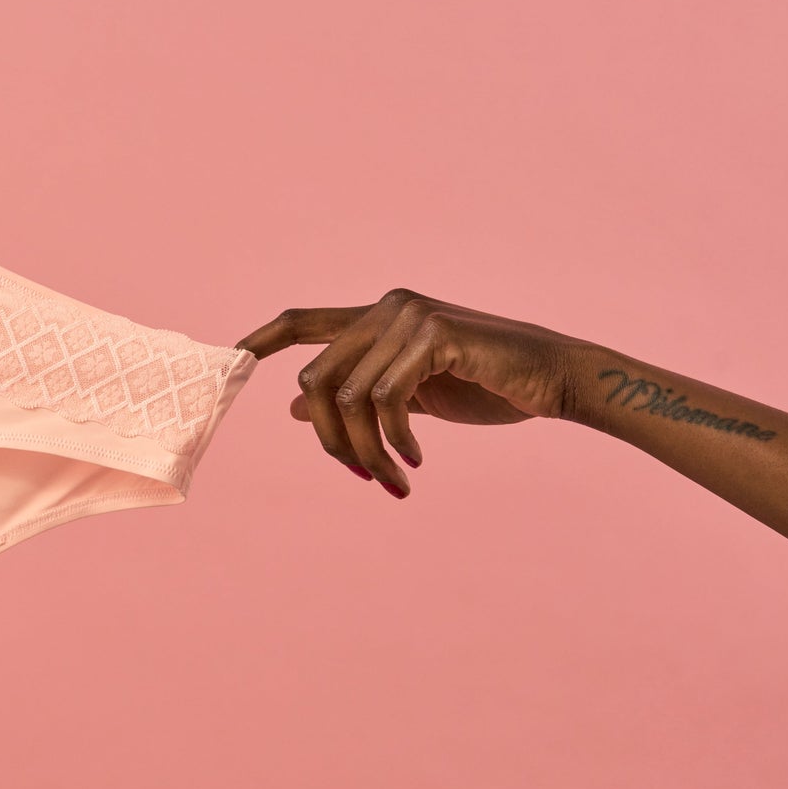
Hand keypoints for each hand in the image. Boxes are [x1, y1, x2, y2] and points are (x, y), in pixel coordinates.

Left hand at [236, 289, 587, 497]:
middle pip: (315, 381)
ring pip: (347, 398)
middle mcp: (387, 308)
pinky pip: (385, 399)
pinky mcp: (433, 335)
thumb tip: (290, 407)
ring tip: (394, 480)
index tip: (232, 361)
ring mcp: (408, 316)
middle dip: (330, 441)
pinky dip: (393, 440)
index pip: (303, 321)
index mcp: (377, 317)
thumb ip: (358, 394)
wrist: (555, 379)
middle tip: (364, 478)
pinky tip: (416, 460)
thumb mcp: (411, 396)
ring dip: (366, 452)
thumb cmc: (487, 385)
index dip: (263, 339)